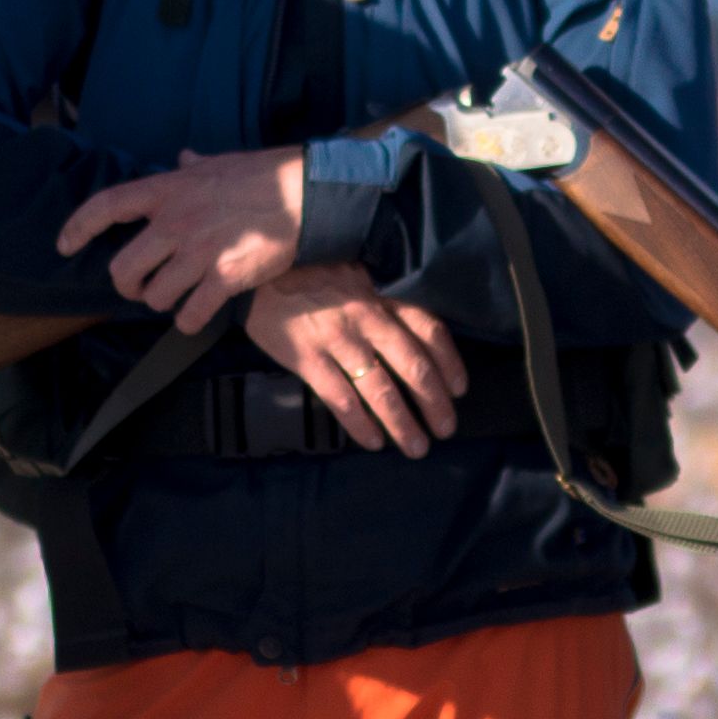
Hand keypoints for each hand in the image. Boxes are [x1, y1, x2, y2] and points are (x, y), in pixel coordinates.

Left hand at [56, 147, 305, 329]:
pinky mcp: (225, 278)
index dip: (79, 228)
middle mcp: (176, 222)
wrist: (305, 194)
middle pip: (124, 269)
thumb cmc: (263, 176)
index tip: (64, 246)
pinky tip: (198, 312)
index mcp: (169, 190)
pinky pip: (190, 316)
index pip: (107, 206)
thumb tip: (183, 159)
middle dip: (127, 285)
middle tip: (140, 287)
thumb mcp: (219, 164)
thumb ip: (193, 167)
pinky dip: (190, 321)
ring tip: (178, 295)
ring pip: (155, 297)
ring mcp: (199, 252)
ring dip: (162, 302)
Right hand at [247, 266, 468, 455]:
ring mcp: (337, 340)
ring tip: (417, 447)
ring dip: (402, 422)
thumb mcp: (354, 276)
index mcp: (380, 297)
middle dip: (434, 402)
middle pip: (413, 365)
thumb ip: (380, 301)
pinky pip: (341, 398)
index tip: (460, 389)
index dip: (450, 362)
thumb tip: (411, 335)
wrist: (257, 271)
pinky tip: (373, 442)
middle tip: (446, 429)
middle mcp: (366, 318)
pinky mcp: (307, 358)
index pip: (428, 329)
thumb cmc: (308, 276)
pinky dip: (360, 424)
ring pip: (380, 388)